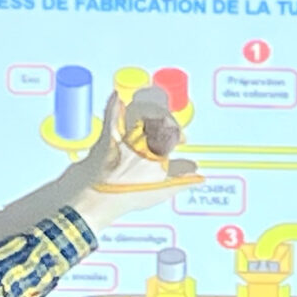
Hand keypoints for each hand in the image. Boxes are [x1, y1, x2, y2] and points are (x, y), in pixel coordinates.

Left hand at [73, 93, 178, 222]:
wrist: (97, 201)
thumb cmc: (128, 197)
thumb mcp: (160, 191)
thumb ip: (181, 179)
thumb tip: (198, 174)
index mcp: (157, 153)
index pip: (173, 132)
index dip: (178, 133)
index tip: (181, 139)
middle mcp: (141, 142)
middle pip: (157, 119)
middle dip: (165, 120)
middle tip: (165, 126)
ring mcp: (123, 138)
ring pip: (138, 113)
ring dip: (147, 109)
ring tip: (152, 111)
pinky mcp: (105, 138)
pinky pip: (110, 116)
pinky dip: (113, 104)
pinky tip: (116, 95)